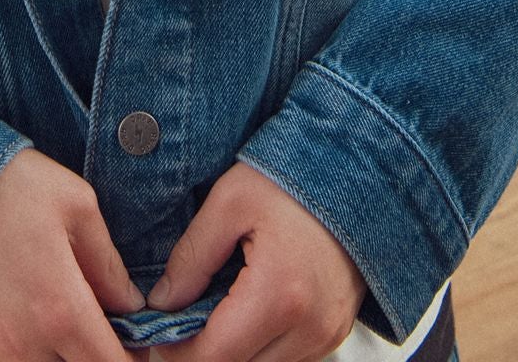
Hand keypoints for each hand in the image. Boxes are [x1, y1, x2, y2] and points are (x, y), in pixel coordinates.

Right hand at [0, 145, 144, 360]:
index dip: (133, 357)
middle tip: (99, 327)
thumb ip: (110, 263)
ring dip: (62, 358)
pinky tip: (32, 323)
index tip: (133, 337)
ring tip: (62, 321)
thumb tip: (131, 305)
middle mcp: (27, 347)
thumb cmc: (10, 186)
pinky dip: (31, 356)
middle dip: (96, 357)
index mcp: (62, 312)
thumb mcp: (76, 204)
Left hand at [145, 162, 366, 361]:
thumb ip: (191, 257)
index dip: (177, 351)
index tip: (158, 328)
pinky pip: (287, 358)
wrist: (358, 173)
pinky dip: (260, 344)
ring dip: (234, 350)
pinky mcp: (335, 333)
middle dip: (204, 352)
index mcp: (279, 296)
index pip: (214, 357)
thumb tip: (163, 302)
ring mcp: (327, 336)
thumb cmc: (294, 177)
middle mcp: (309, 328)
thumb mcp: (230, 201)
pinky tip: (248, 307)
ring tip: (217, 306)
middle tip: (182, 316)